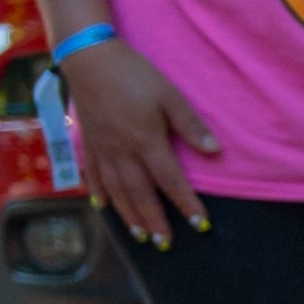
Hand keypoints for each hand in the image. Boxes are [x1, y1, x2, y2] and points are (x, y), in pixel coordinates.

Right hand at [62, 41, 218, 246]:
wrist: (88, 59)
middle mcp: (122, 152)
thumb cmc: (134, 74)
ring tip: (140, 236)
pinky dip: (100, 194)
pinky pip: (94, 176)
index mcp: (146, 141)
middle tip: (165, 244)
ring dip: (129, 216)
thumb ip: (191, 126)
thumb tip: (215, 152)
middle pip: (140, 194)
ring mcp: (102, 150)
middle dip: (154, 221)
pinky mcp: (88, 143)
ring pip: (116, 191)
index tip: (200, 224)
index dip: (186, 204)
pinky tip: (105, 207)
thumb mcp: (170, 95)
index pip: (171, 181)